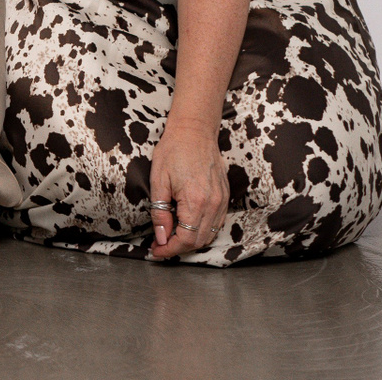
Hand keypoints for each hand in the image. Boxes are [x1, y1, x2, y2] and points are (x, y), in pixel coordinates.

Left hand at [147, 120, 229, 259]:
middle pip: (198, 241)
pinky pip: (216, 222)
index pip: (185, 240)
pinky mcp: (225, 196)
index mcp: (196, 201)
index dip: (169, 250)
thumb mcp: (159, 182)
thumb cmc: (173, 151)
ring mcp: (222, 200)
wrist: (194, 130)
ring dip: (191, 241)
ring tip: (171, 237)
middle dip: (178, 248)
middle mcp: (213, 204)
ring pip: (209, 234)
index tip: (156, 251)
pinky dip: (202, 230)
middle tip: (160, 246)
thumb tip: (161, 237)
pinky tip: (186, 225)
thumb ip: (160, 213)